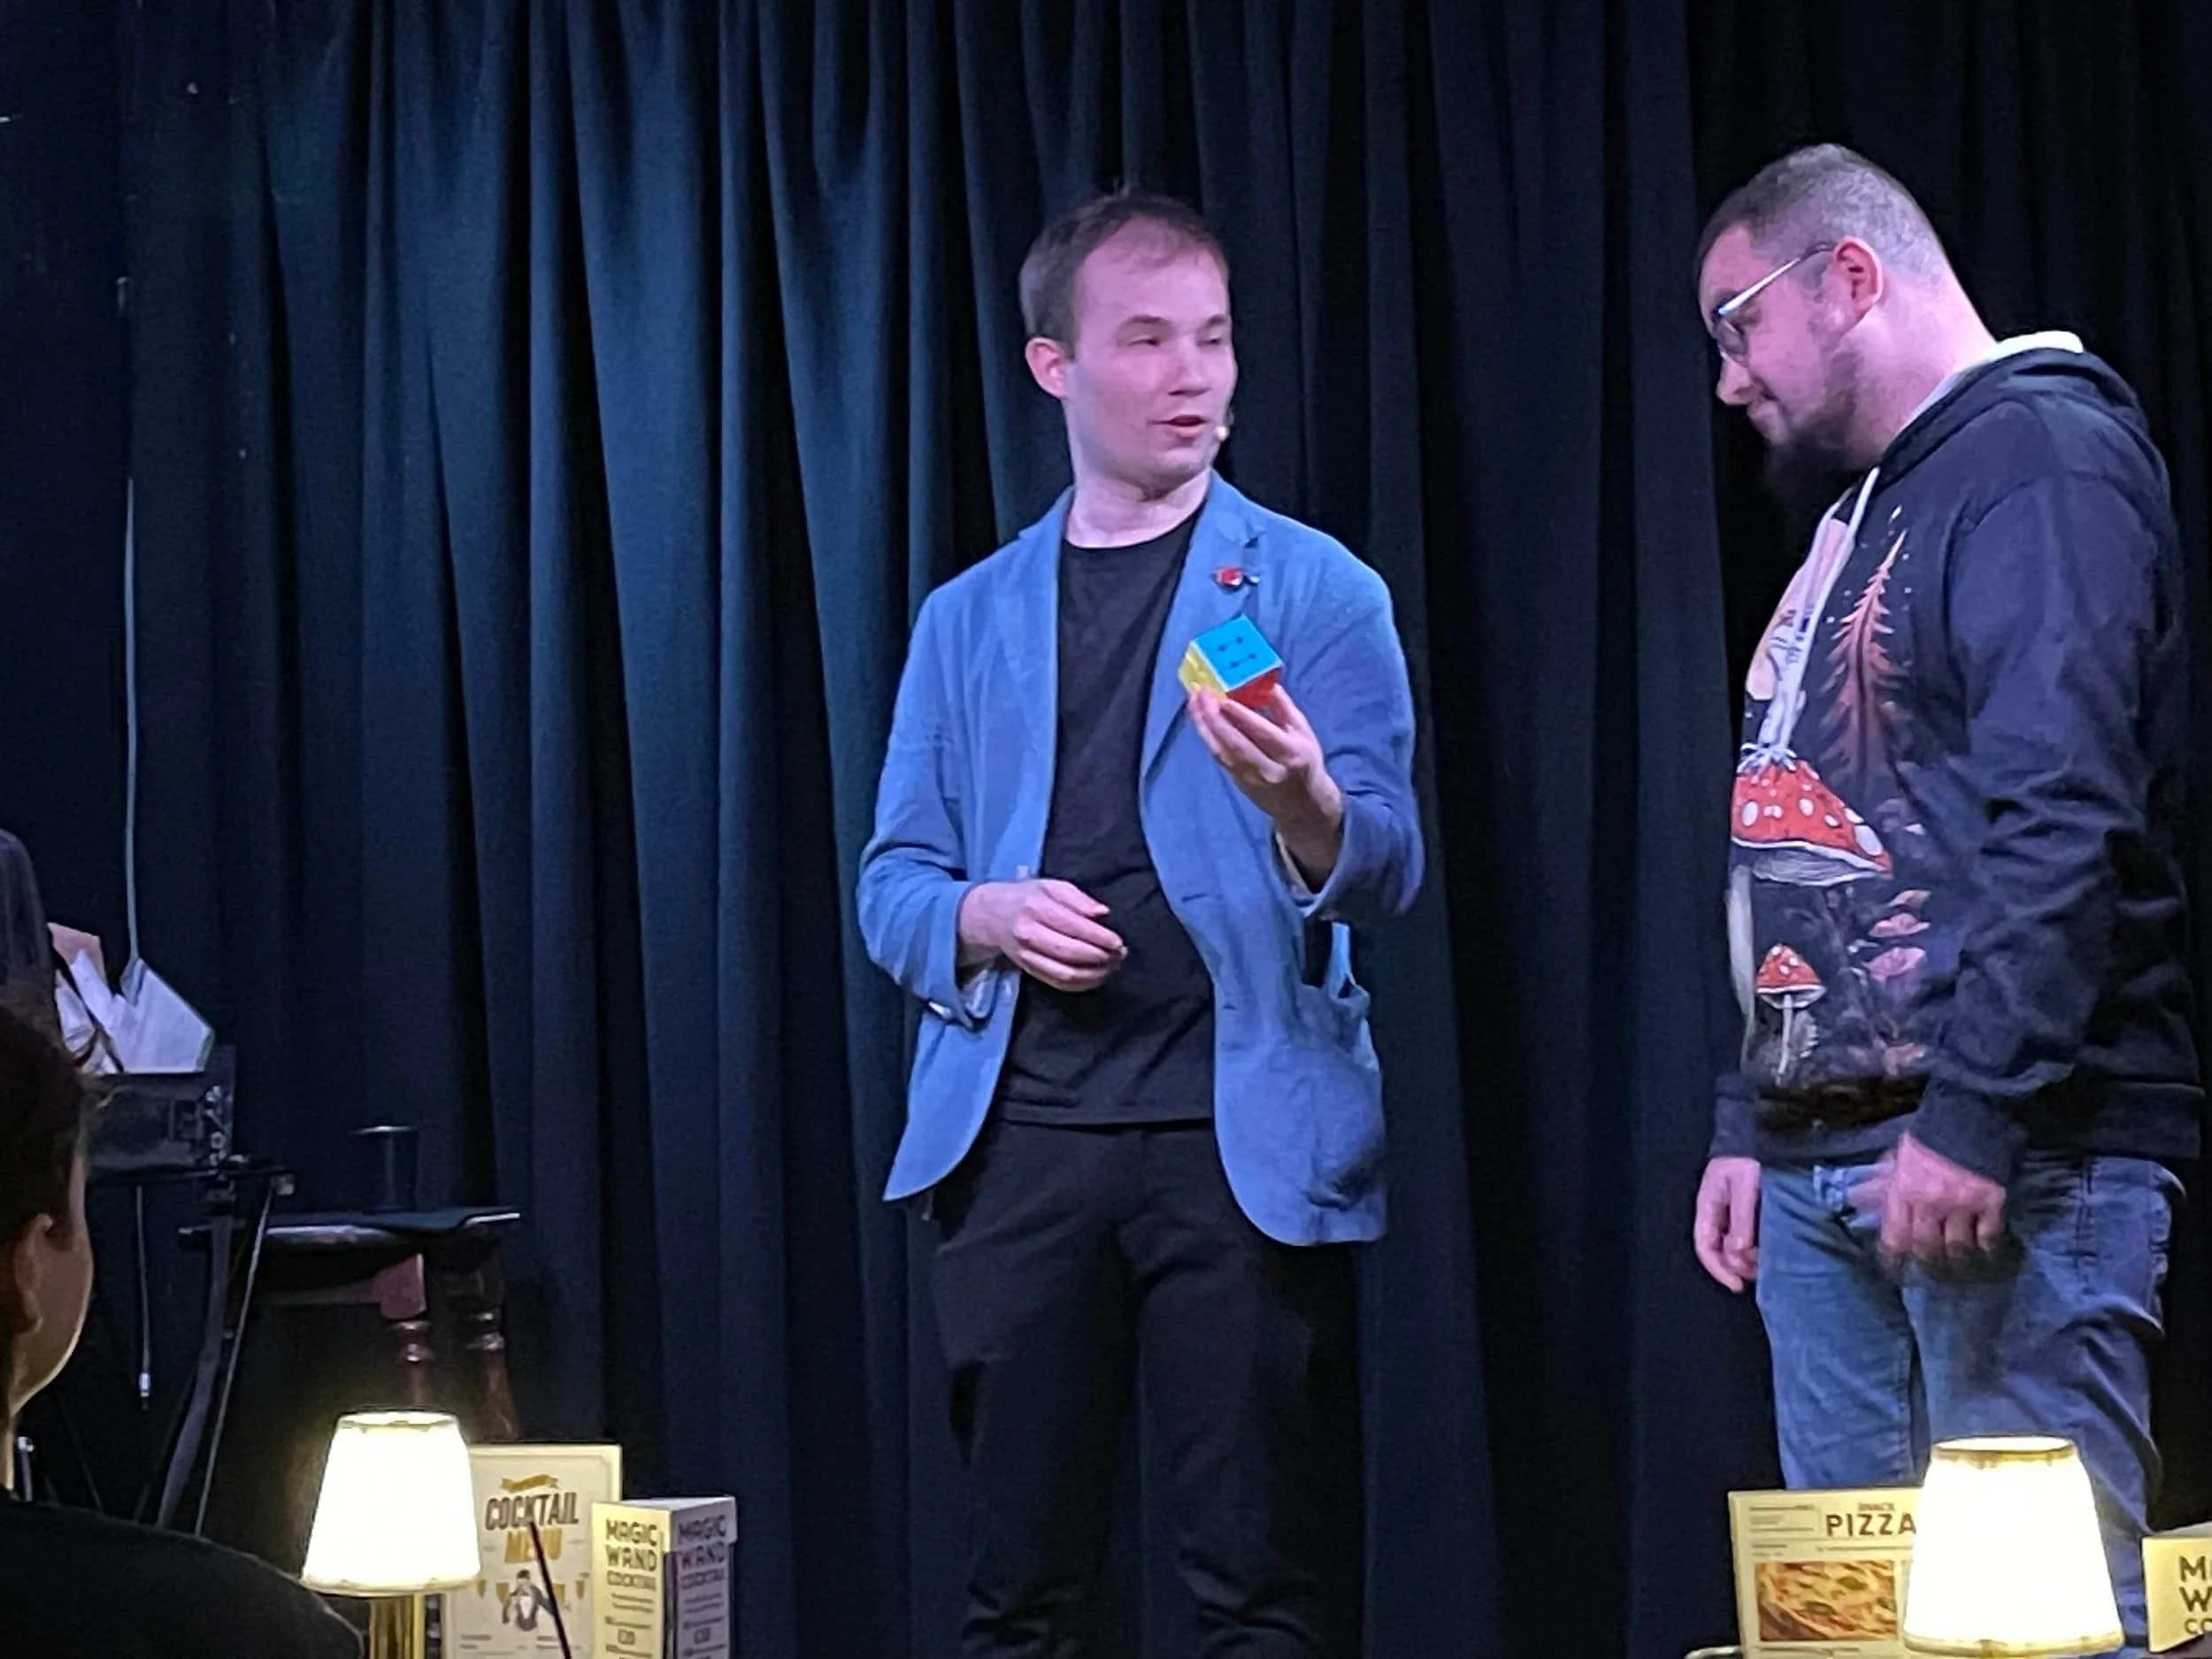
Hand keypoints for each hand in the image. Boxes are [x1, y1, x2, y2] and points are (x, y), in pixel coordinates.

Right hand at [957, 878, 1125, 991]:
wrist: (993, 915)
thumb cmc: (1028, 898)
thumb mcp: (1051, 886)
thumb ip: (1078, 898)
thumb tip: (1102, 913)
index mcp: (1036, 908)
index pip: (1074, 927)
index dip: (1100, 937)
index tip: (1118, 941)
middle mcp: (1029, 934)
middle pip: (1071, 953)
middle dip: (1100, 957)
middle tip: (1119, 954)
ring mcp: (1027, 956)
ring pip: (1066, 974)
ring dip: (1094, 974)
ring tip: (1111, 965)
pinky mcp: (1029, 970)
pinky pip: (1059, 983)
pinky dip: (1082, 984)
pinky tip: (1097, 976)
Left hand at [1187, 685, 1343, 879]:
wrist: (1303, 805)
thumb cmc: (1305, 760)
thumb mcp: (1303, 732)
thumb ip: (1283, 707)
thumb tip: (1262, 680)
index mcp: (1290, 753)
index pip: (1262, 732)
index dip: (1240, 715)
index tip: (1223, 697)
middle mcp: (1268, 769)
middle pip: (1235, 742)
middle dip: (1214, 717)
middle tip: (1201, 693)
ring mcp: (1250, 778)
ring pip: (1221, 751)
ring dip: (1204, 725)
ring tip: (1193, 701)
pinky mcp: (1237, 781)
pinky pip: (1218, 756)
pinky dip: (1207, 736)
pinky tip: (1199, 718)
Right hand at [1693, 1156, 1762, 1291]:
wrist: (1764, 1132)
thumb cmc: (1750, 1156)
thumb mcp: (1746, 1185)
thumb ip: (1741, 1218)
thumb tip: (1738, 1253)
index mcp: (1708, 1204)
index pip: (1704, 1246)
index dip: (1718, 1269)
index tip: (1738, 1285)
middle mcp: (1717, 1211)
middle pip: (1719, 1249)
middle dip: (1736, 1266)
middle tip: (1759, 1274)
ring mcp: (1732, 1210)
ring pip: (1734, 1244)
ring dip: (1748, 1258)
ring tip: (1768, 1262)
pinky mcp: (1748, 1208)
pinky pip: (1747, 1235)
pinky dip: (1756, 1247)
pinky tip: (1769, 1250)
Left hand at [1849, 1132, 2004, 1268]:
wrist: (1972, 1112)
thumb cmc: (1931, 1133)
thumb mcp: (1899, 1153)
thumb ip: (1882, 1179)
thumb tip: (1858, 1196)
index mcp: (1904, 1190)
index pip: (1894, 1235)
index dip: (1892, 1257)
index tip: (1893, 1271)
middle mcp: (1930, 1203)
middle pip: (1926, 1247)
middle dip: (1926, 1261)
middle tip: (1930, 1269)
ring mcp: (1963, 1205)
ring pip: (1957, 1247)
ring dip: (1956, 1257)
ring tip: (1958, 1262)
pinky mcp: (1992, 1203)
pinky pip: (1988, 1236)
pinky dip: (1986, 1246)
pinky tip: (1985, 1250)